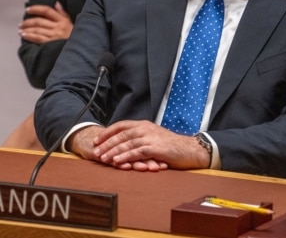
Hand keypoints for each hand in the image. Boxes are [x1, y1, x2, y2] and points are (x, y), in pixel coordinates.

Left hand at [19, 2, 72, 43]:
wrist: (79, 50)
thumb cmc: (74, 37)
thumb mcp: (71, 23)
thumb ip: (63, 13)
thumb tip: (56, 3)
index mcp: (63, 20)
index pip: (47, 11)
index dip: (36, 9)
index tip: (28, 10)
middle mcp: (58, 27)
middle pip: (39, 21)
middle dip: (28, 22)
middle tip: (21, 24)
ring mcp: (55, 35)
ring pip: (37, 29)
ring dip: (27, 29)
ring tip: (20, 30)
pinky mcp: (52, 44)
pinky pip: (38, 38)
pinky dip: (29, 36)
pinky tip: (24, 35)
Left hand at [90, 120, 209, 171]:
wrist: (190, 150)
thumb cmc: (172, 146)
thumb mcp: (154, 138)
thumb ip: (140, 139)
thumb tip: (124, 144)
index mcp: (143, 125)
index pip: (120, 126)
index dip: (107, 133)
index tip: (96, 140)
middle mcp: (145, 128)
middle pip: (120, 135)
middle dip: (106, 143)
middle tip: (95, 151)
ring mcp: (150, 137)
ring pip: (126, 144)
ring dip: (113, 151)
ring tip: (102, 158)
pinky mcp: (155, 148)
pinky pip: (136, 152)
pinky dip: (125, 157)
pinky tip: (117, 162)